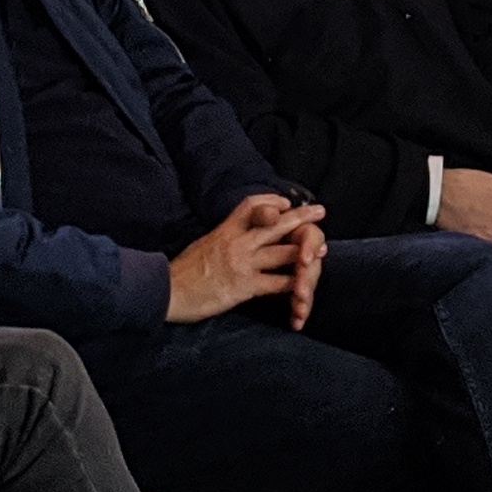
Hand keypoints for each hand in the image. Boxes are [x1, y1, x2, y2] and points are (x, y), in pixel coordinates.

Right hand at [167, 193, 324, 323]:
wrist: (167, 290)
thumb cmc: (182, 271)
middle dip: (301, 217)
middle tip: (320, 211)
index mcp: (225, 230)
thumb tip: (234, 235)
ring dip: (306, 252)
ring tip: (323, 250)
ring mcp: (242, 263)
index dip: (271, 201)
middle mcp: (237, 243)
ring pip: (283, 252)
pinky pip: (276, 283)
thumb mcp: (203, 244)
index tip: (285, 202)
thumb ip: (223, 238)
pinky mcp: (244, 286)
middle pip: (276, 224)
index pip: (251, 205)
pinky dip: (292, 284)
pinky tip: (304, 286)